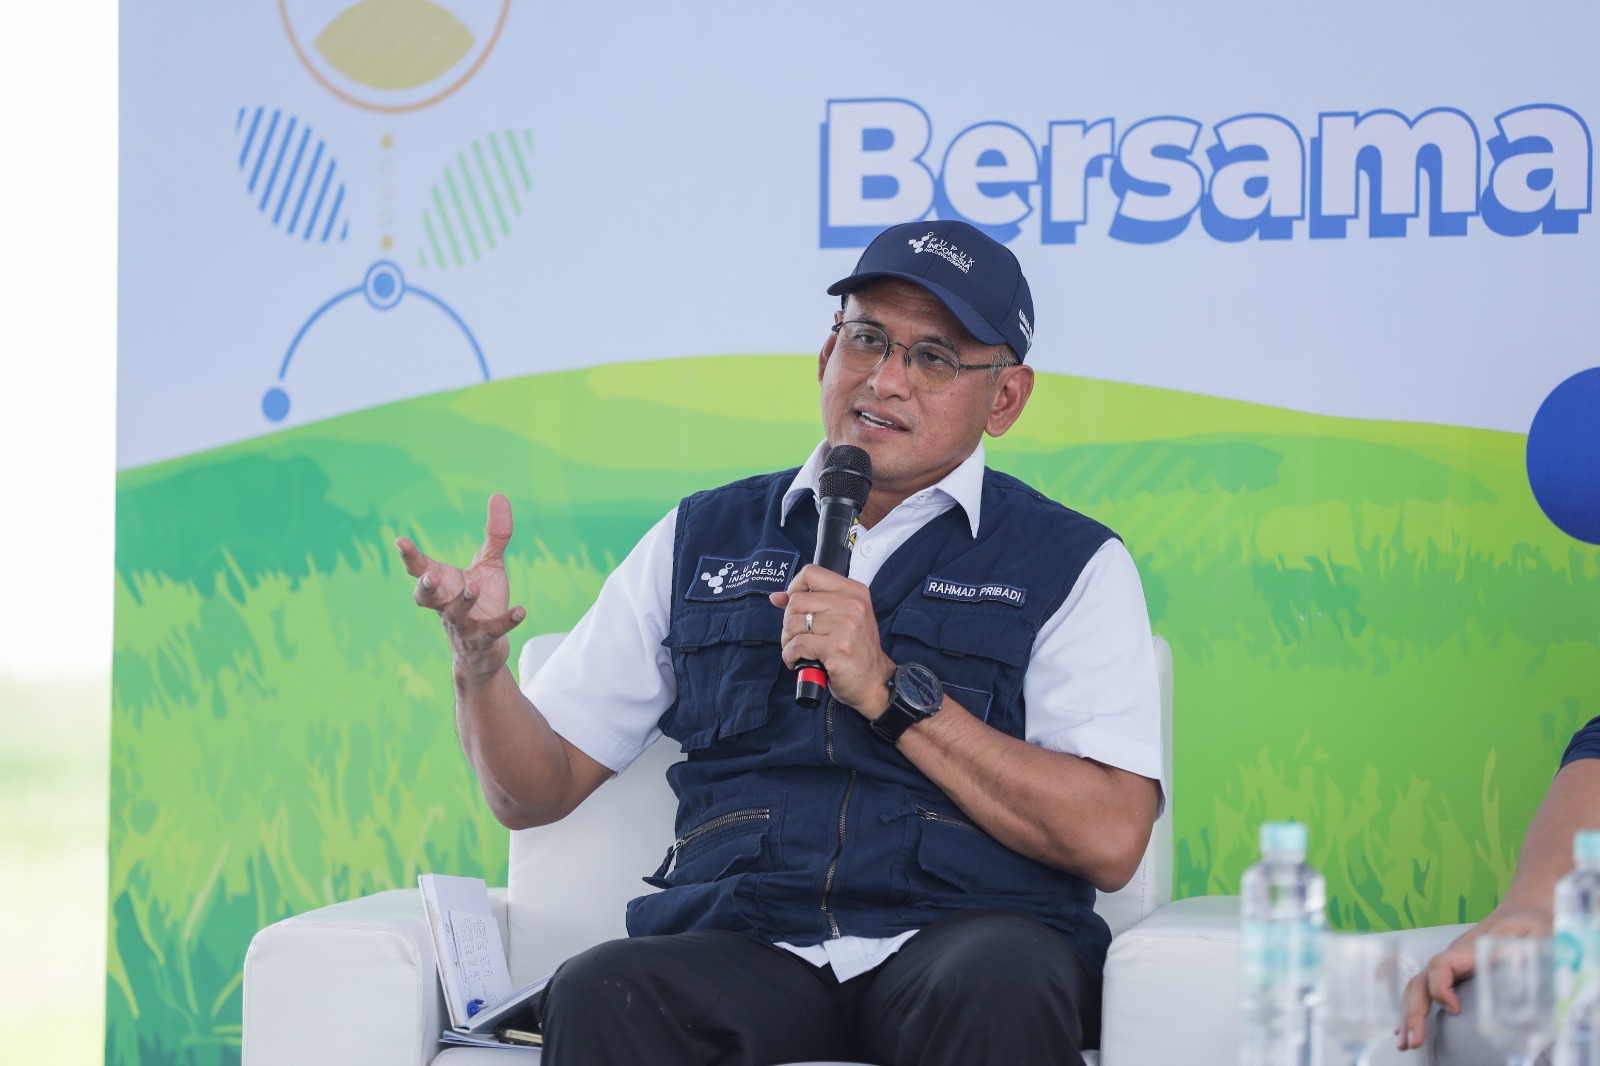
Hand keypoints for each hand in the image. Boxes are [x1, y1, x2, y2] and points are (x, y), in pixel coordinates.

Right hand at [397, 494, 525, 681]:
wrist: (484, 649)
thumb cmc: (482, 601)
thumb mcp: (489, 565)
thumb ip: (495, 535)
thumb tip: (499, 496)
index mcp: (442, 585)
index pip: (419, 570)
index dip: (409, 557)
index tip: (400, 541)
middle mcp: (446, 605)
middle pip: (425, 598)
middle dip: (425, 587)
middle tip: (429, 577)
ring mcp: (463, 625)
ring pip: (457, 615)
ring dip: (464, 600)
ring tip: (473, 587)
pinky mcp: (483, 640)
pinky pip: (492, 631)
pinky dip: (506, 621)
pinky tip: (521, 611)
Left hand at [770, 564, 894, 715]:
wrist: (874, 682)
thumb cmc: (856, 651)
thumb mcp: (840, 619)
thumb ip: (811, 603)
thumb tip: (777, 597)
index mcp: (854, 592)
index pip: (811, 573)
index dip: (794, 588)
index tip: (793, 604)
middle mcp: (852, 605)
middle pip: (797, 601)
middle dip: (789, 622)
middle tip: (798, 636)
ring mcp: (845, 625)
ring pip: (793, 623)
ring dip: (788, 641)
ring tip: (800, 650)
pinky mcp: (836, 647)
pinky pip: (796, 645)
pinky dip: (790, 655)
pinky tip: (800, 660)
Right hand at [1396, 907, 1552, 1050]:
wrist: (1524, 910)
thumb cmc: (1530, 922)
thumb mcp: (1536, 932)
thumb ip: (1527, 949)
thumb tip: (1515, 966)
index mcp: (1471, 948)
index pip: (1441, 965)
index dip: (1440, 988)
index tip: (1453, 1009)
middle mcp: (1455, 956)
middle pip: (1422, 980)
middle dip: (1413, 1010)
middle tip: (1413, 1039)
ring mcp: (1452, 963)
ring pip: (1419, 986)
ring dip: (1409, 1012)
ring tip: (1406, 1041)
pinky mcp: (1455, 971)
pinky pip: (1427, 988)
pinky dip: (1414, 1008)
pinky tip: (1409, 1026)